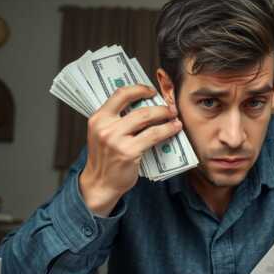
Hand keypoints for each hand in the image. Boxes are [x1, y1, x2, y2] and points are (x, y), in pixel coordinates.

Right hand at [79, 85, 180, 215]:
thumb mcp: (103, 134)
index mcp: (98, 118)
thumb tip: (144, 106)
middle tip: (170, 107)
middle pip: (139, 108)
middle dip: (159, 106)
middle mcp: (105, 127)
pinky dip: (167, 130)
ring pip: (147, 119)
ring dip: (165, 115)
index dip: (139, 89)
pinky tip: (174, 129)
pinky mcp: (128, 152)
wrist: (100, 183)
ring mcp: (116, 140)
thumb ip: (117, 120)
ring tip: (174, 116)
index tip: (151, 91)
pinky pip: (153, 136)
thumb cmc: (106, 159)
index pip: (120, 94)